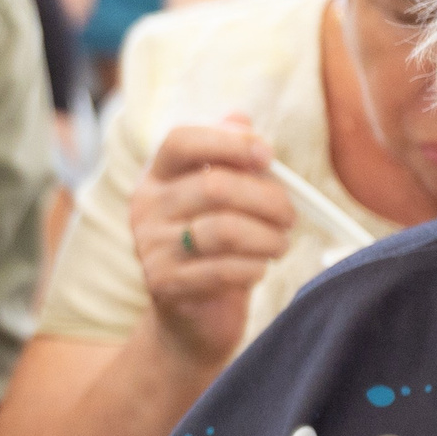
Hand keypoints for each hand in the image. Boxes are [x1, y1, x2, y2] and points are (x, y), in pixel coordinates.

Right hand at [129, 114, 296, 366]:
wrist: (191, 318)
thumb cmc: (215, 249)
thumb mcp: (221, 200)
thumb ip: (229, 158)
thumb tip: (240, 118)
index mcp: (157, 178)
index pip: (181, 141)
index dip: (229, 142)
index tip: (268, 156)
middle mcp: (146, 208)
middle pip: (215, 186)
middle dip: (268, 200)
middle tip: (290, 216)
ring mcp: (151, 247)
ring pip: (224, 229)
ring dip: (268, 237)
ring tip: (280, 245)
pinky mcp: (165, 285)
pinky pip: (224, 269)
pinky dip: (254, 268)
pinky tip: (258, 269)